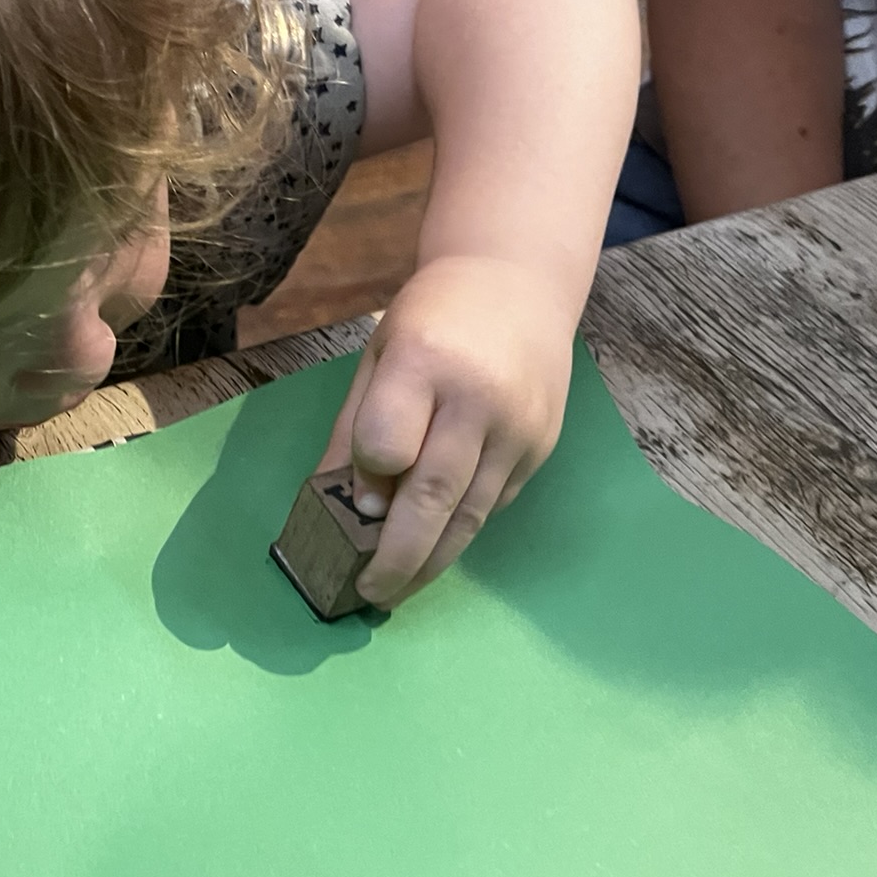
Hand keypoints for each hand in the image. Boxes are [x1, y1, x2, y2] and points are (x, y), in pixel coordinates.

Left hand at [320, 255, 578, 607]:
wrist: (518, 283)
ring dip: (432, 560)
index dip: (367, 480)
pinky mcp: (542, 447)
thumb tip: (334, 503)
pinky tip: (437, 543)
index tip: (357, 501)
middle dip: (398, 556)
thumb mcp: (377, 356)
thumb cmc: (433, 318)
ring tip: (398, 588)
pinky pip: (495, 503)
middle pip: (433, 495)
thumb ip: (353, 428)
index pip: (386, 444)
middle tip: (370, 593)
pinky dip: (462, 528)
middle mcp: (478, 397)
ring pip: (471, 514)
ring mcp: (519, 425)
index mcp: (425, 361)